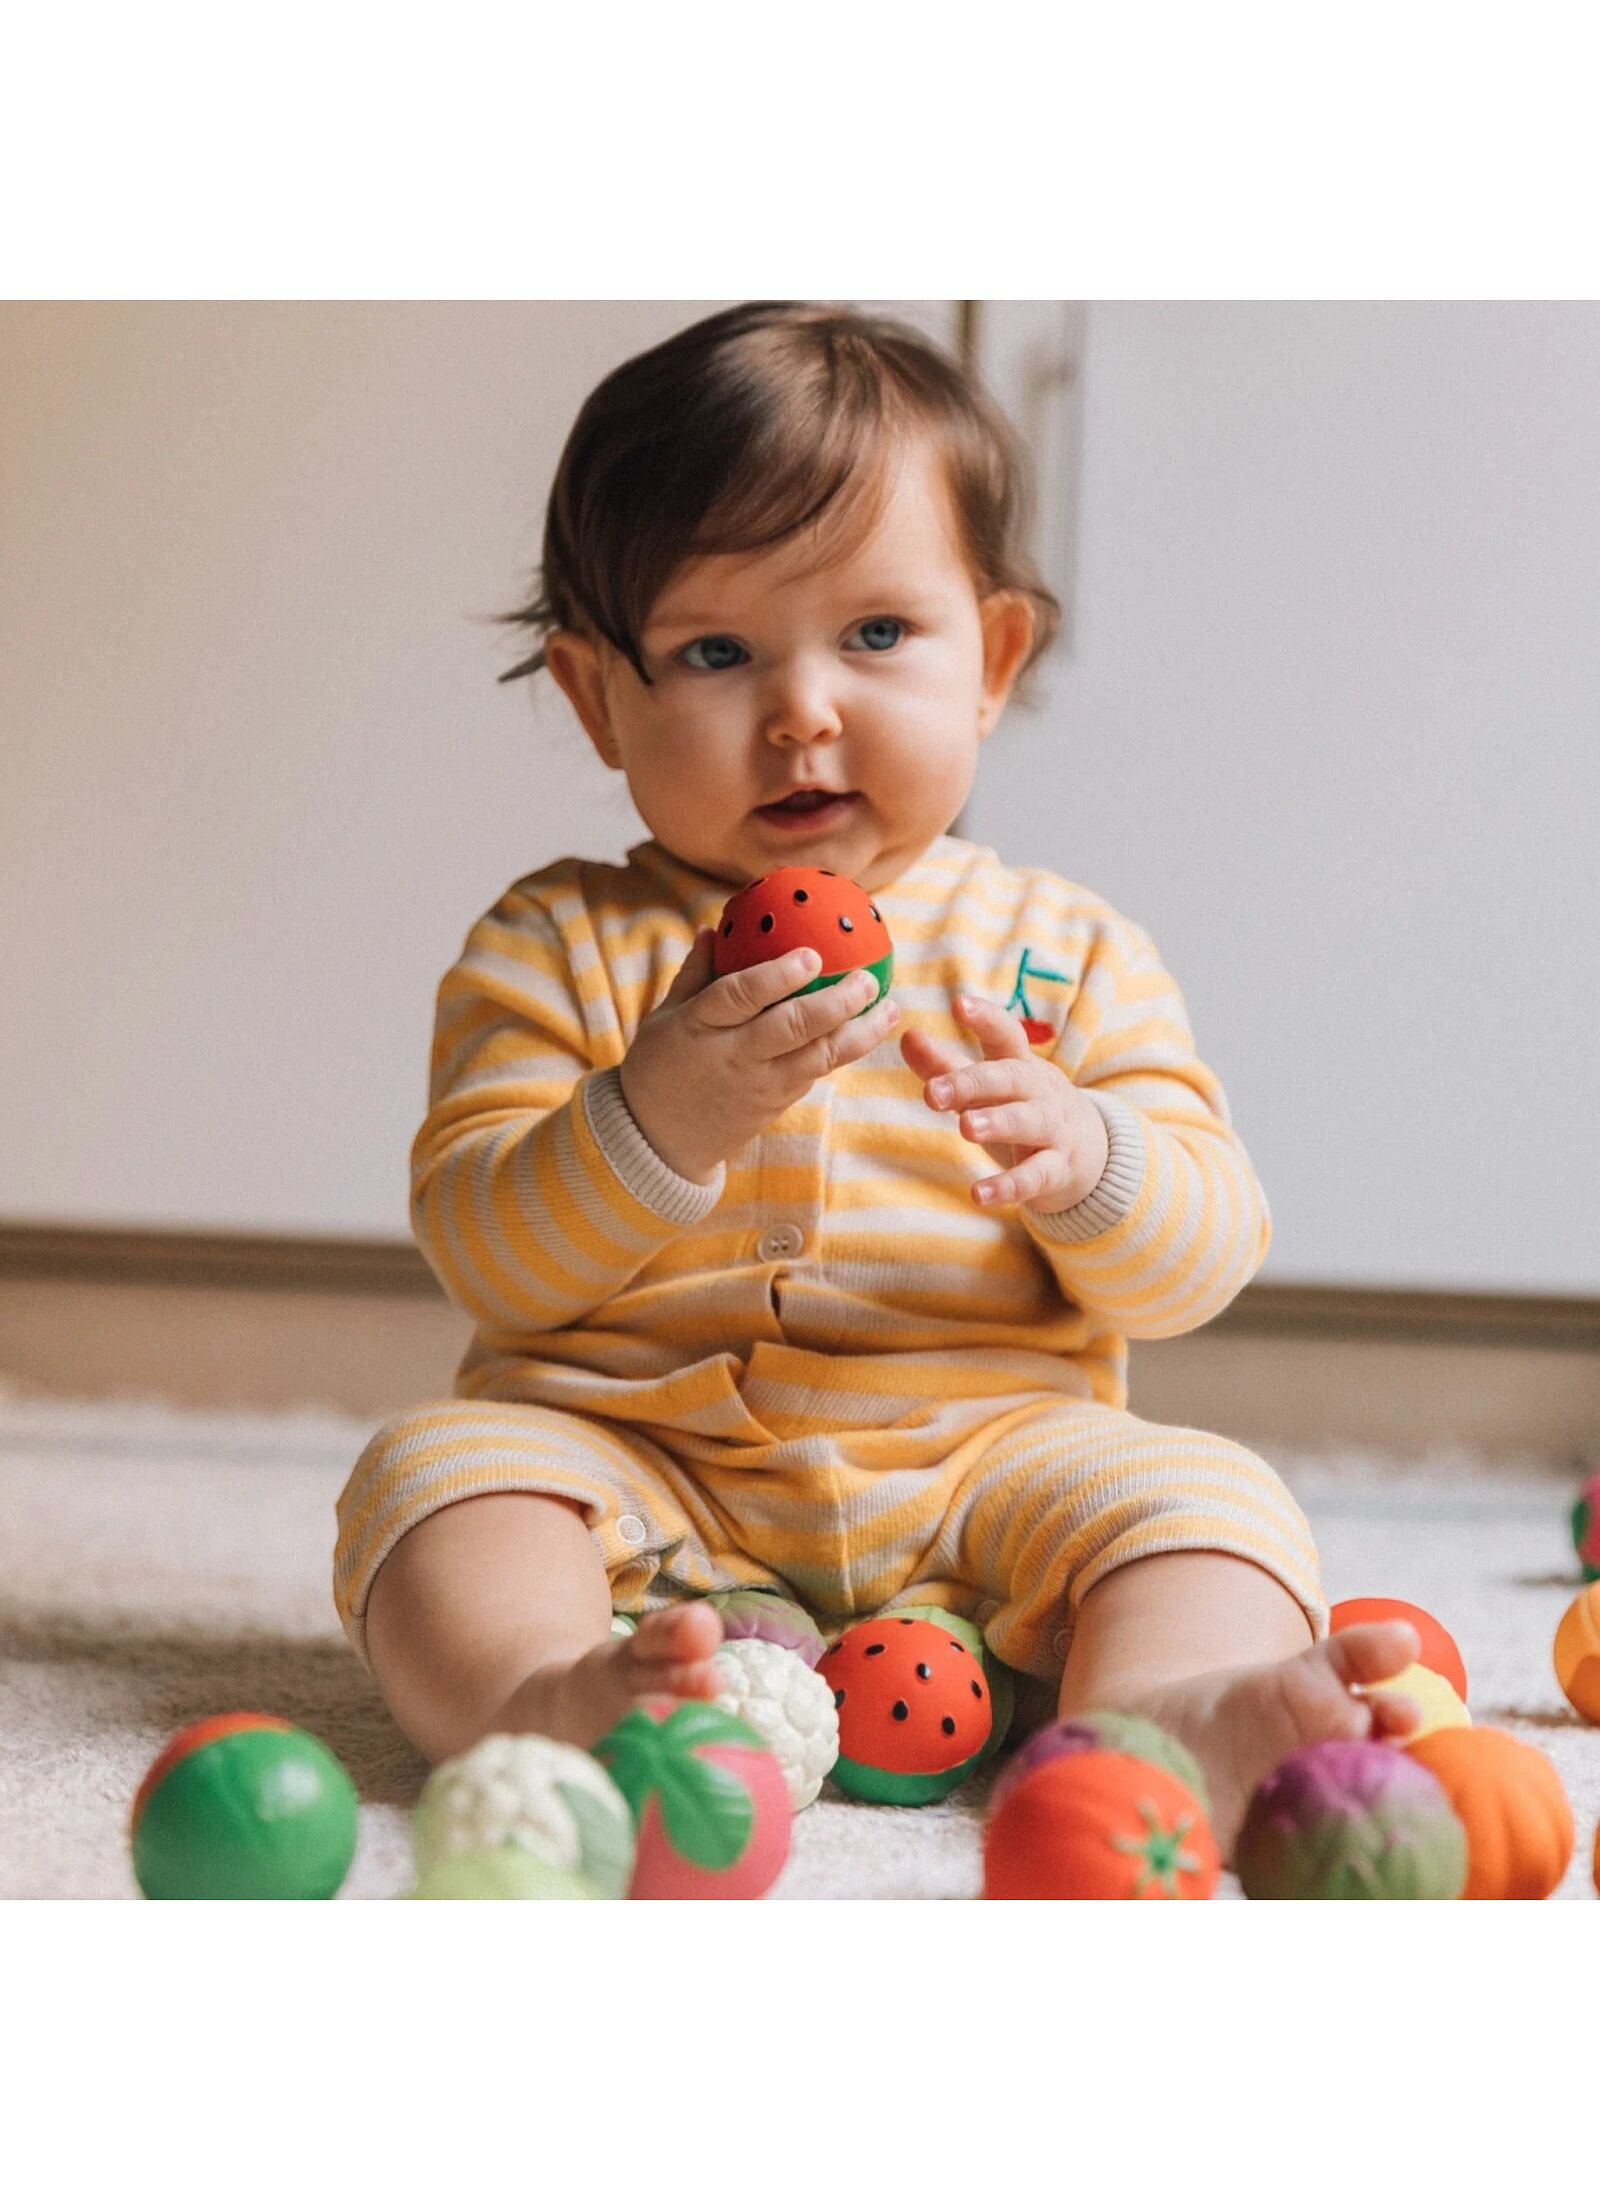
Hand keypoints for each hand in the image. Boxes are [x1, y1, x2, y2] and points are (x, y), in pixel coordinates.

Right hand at [620, 928, 899, 1182]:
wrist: (658, 1140)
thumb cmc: (658, 1068)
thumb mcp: (664, 1018)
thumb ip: (693, 974)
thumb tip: (713, 928)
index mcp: (701, 1026)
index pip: (740, 996)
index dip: (778, 976)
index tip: (813, 956)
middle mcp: (735, 1055)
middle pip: (792, 1027)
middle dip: (836, 1003)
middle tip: (868, 979)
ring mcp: (760, 1084)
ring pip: (818, 1057)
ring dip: (860, 1033)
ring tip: (890, 1007)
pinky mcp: (776, 1103)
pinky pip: (815, 1074)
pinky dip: (843, 1051)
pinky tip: (869, 1030)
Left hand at [899, 992, 1109, 1213]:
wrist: (1090, 1154)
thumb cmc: (1023, 1110)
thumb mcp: (988, 1088)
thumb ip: (946, 1066)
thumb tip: (907, 1035)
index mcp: (1020, 1065)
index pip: (1006, 1034)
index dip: (986, 1018)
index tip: (959, 1005)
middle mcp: (1040, 1092)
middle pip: (1011, 1078)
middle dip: (974, 1083)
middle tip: (934, 1092)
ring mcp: (1053, 1130)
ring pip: (1029, 1121)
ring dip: (999, 1123)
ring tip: (966, 1127)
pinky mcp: (1058, 1169)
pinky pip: (1035, 1176)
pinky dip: (1009, 1186)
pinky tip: (979, 1194)